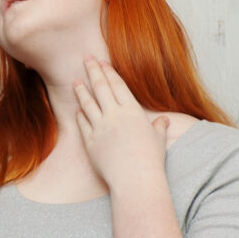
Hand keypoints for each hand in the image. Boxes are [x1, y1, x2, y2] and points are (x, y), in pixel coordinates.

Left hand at [72, 55, 168, 188]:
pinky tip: (78, 110)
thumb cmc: (150, 160)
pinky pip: (83, 124)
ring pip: (88, 104)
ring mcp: (99, 128)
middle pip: (100, 88)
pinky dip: (80, 115)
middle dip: (93, 71)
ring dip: (81, 91)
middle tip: (86, 58)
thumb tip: (162, 121)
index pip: (118, 86)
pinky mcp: (89, 142)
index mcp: (132, 112)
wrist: (135, 179)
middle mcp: (114, 116)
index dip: (109, 72)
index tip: (102, 62)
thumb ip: (158, 128)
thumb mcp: (158, 140)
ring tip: (76, 81)